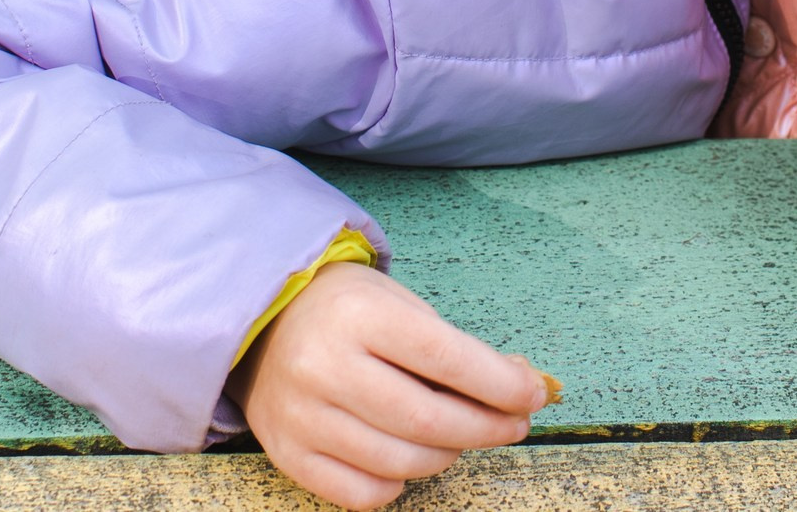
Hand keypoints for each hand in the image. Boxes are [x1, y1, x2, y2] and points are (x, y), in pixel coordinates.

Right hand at [227, 261, 548, 507]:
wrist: (263, 319)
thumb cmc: (347, 309)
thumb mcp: (400, 304)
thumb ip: (455, 347)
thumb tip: (519, 385)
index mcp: (359, 315)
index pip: (445, 358)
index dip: (500, 384)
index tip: (533, 394)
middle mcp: (324, 366)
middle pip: (426, 419)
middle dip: (486, 427)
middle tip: (514, 424)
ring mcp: (301, 415)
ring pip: (399, 462)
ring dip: (448, 455)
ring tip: (461, 437)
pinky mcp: (287, 453)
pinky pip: (360, 493)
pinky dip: (398, 484)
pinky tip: (409, 459)